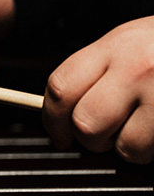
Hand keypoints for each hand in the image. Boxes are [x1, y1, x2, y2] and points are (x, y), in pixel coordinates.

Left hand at [44, 17, 153, 163]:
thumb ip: (96, 72)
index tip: (58, 135)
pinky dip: (153, 150)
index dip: (52, 120)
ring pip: (124, 147)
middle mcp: (137, 68)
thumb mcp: (128, 43)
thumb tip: (62, 113)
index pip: (61, 89)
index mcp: (115, 46)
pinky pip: (153, 152)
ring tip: (142, 129)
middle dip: (90, 139)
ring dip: (129, 148)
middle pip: (86, 124)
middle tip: (103, 135)